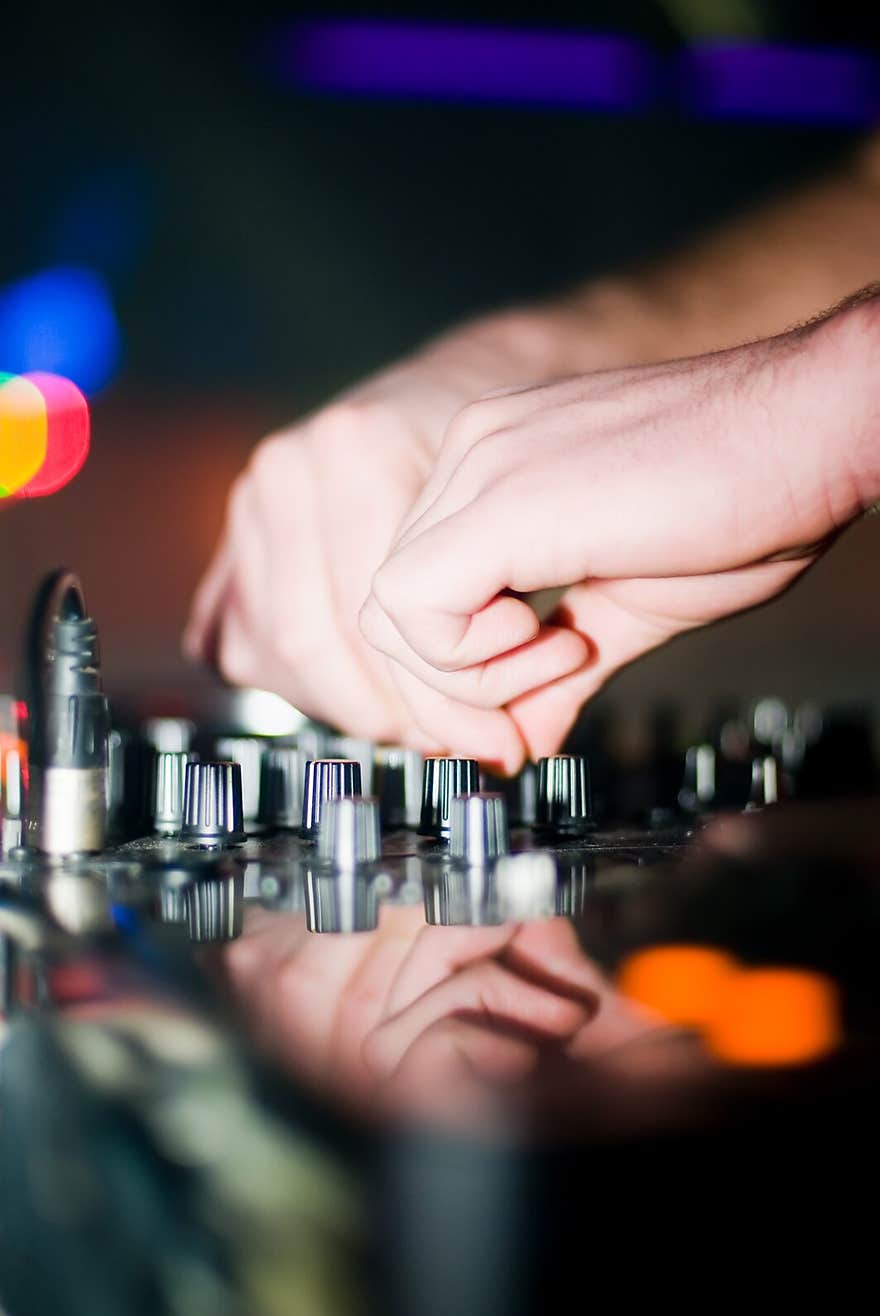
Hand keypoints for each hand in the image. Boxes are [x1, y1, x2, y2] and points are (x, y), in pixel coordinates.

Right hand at [183, 309, 594, 764]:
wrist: (473, 383)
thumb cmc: (513, 453)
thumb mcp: (532, 524)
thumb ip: (519, 632)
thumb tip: (514, 746)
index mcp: (361, 451)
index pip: (373, 622)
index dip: (428, 699)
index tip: (484, 737)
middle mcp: (292, 468)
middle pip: (313, 642)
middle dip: (386, 712)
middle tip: (445, 740)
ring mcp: (253, 497)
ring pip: (272, 649)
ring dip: (342, 704)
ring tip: (409, 718)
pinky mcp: (238, 530)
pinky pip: (233, 637)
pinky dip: (293, 680)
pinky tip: (353, 689)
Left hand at [360, 297, 879, 761]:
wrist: (816, 427)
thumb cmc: (748, 499)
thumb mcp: (632, 607)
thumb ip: (561, 668)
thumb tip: (523, 733)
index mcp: (495, 472)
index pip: (416, 593)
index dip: (452, 678)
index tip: (515, 722)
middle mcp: (472, 457)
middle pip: (389, 608)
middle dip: (449, 695)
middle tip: (520, 727)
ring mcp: (480, 467)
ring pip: (390, 611)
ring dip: (468, 678)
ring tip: (567, 654)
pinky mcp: (502, 500)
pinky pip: (416, 607)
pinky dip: (471, 661)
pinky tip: (560, 641)